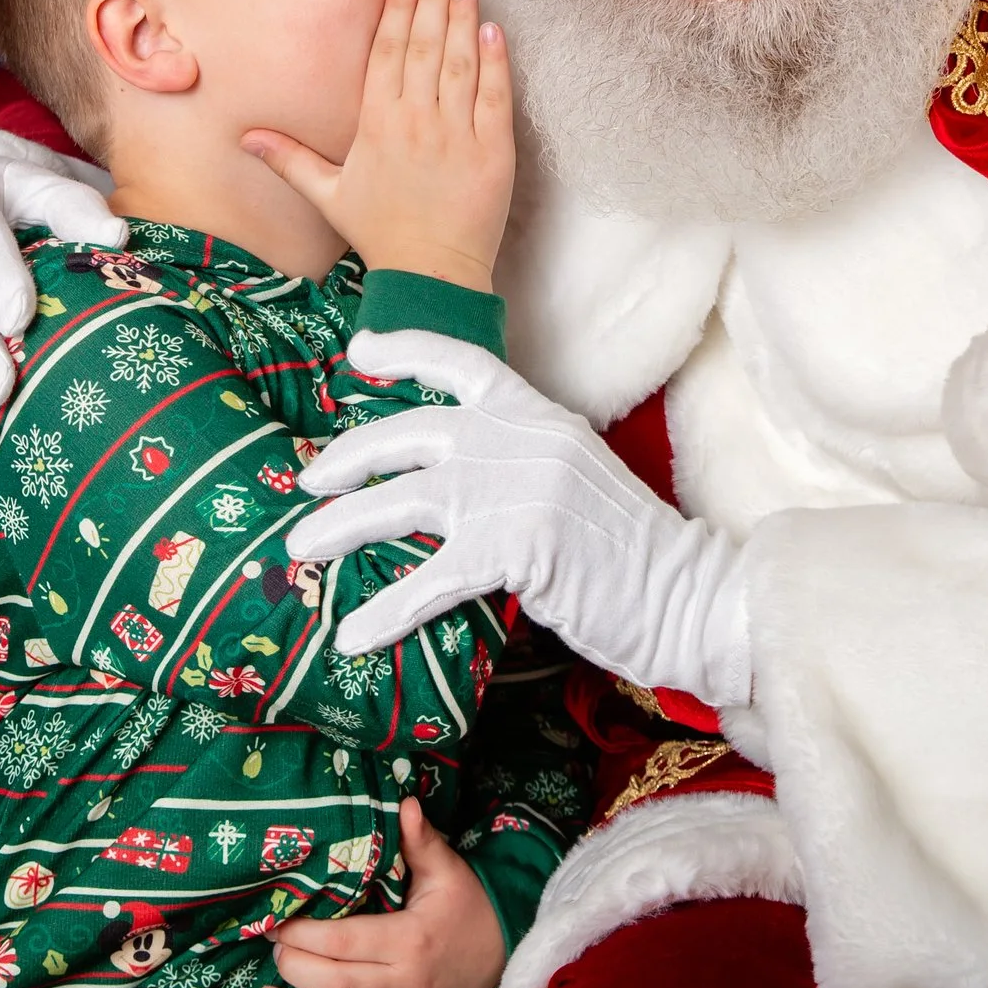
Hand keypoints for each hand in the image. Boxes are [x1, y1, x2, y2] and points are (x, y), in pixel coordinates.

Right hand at [242, 0, 512, 292]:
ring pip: (460, 63)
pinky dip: (496, 62)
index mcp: (376, 125)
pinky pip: (495, 96)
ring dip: (464, 18)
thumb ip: (290, 158)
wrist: (431, 276)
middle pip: (424, 47)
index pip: (387, 53)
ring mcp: (457, 135)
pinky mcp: (493, 151)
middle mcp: (416, 122)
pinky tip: (494, 30)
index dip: (398, 10)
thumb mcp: (328, 194)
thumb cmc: (381, 234)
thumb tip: (246, 137)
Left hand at [258, 797, 505, 987]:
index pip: (343, 942)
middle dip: (295, 970)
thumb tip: (404, 801)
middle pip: (335, 987)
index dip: (303, 935)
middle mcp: (403, 986)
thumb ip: (420, 840)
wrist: (508, 949)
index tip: (277, 921)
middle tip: (271, 949)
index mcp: (409, 941)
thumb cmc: (469, 905)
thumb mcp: (447, 870)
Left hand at [284, 330, 753, 705]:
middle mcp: (522, 438)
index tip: (358, 352)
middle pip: (411, 433)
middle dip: (348, 457)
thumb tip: (448, 482)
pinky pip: (431, 579)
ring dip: (343, 526)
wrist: (687, 595)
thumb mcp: (571, 480)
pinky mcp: (515, 547)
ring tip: (301, 549)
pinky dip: (386, 611)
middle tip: (306, 481)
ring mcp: (517, 489)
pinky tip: (353, 636)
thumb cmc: (628, 551)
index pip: (465, 362)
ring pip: (404, 499)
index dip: (407, 351)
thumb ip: (517, 464)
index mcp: (539, 414)